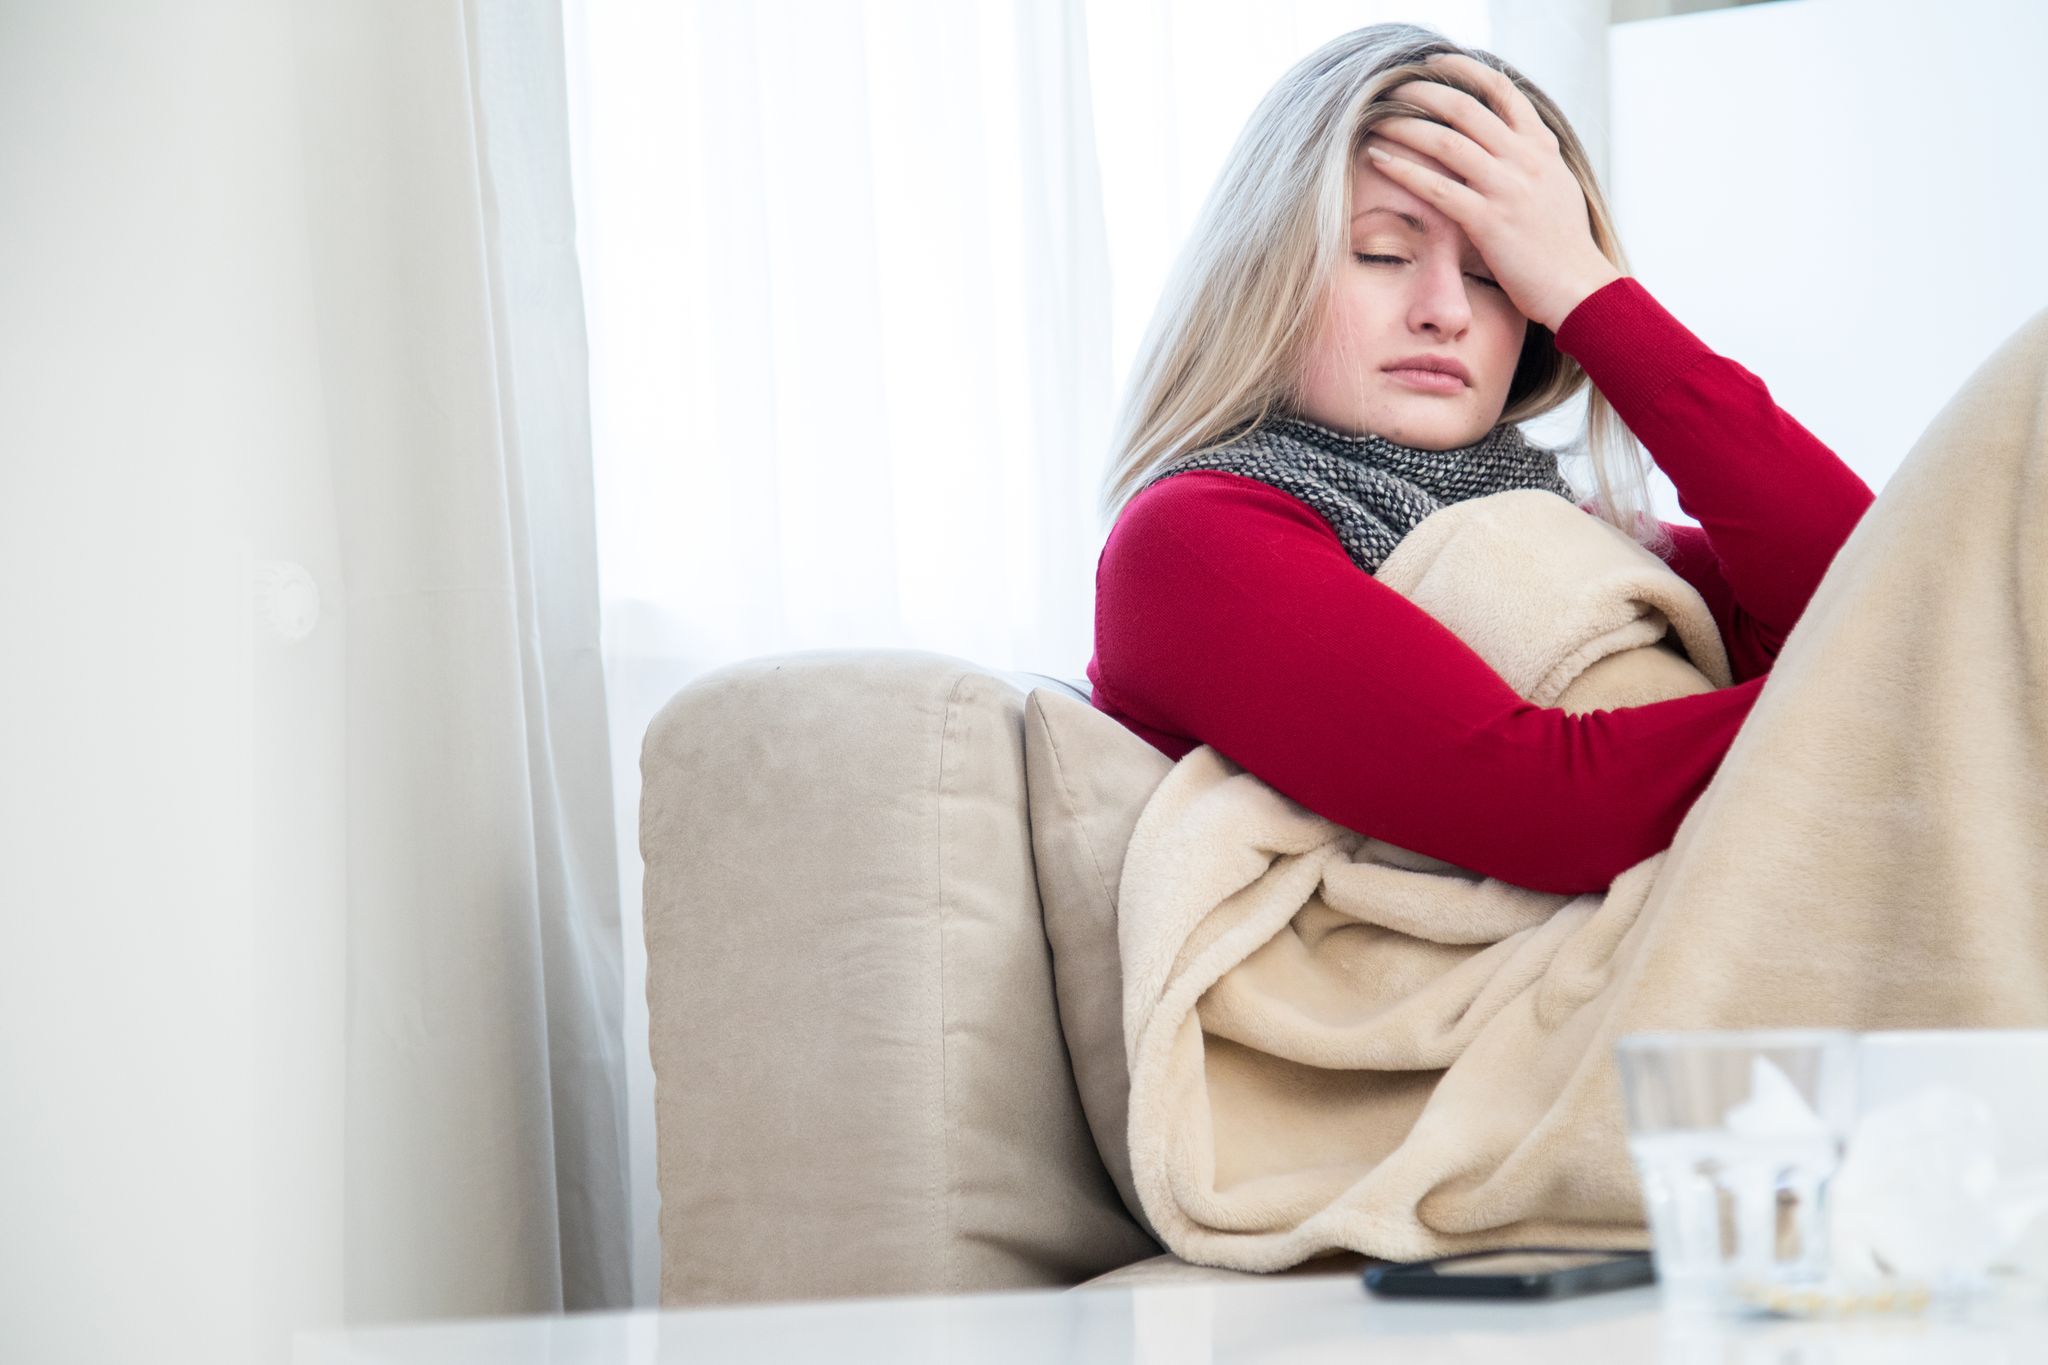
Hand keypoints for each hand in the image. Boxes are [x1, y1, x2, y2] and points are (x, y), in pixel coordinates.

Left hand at [1363, 53, 1621, 331]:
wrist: (1578, 285)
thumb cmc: (1563, 243)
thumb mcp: (1556, 185)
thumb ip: (1532, 157)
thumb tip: (1509, 138)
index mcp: (1540, 145)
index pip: (1501, 90)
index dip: (1464, 70)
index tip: (1434, 63)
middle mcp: (1524, 158)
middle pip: (1465, 108)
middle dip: (1423, 92)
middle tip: (1392, 87)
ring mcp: (1507, 188)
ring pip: (1446, 141)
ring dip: (1405, 125)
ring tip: (1375, 118)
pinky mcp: (1488, 221)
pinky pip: (1437, 187)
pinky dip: (1403, 169)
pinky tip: (1379, 159)